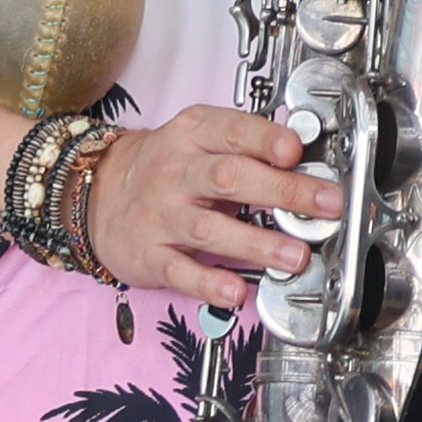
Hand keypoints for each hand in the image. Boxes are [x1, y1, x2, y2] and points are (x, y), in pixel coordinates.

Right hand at [87, 103, 335, 312]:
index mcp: (193, 135)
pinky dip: (209, 283)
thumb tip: (307, 161)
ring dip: (257, 244)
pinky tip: (236, 291)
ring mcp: (161, 215)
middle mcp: (176, 172)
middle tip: (324, 204)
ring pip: (209, 228)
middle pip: (229, 178)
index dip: (266, 140)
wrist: (97, 193)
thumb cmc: (165, 167)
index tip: (295, 151)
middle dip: (282, 190)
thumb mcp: (200, 139)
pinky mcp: (149, 254)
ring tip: (295, 256)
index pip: (233, 131)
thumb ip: (248, 146)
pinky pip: (180, 271)